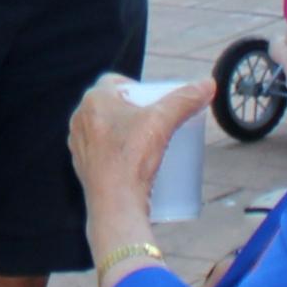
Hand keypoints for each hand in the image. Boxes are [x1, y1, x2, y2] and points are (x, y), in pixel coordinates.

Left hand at [68, 70, 212, 246]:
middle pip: (112, 106)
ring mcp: (78, 144)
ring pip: (104, 129)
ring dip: (123, 131)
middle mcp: (80, 119)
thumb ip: (185, 99)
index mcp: (93, 100)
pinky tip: (132, 161)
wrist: (115, 205)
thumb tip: (208, 84)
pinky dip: (115, 152)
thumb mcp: (163, 122)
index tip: (155, 103)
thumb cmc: (133, 159)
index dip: (137, 88)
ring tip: (147, 142)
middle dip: (132, 110)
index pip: (116, 82)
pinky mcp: (82, 166)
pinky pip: (100, 151)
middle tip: (156, 122)